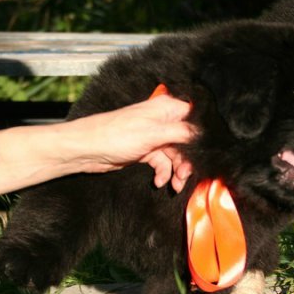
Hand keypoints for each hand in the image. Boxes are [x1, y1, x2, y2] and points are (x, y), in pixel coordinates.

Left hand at [69, 95, 194, 191]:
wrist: (87, 150)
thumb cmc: (114, 135)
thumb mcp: (154, 133)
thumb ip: (182, 133)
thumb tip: (203, 134)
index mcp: (165, 109)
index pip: (194, 118)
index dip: (201, 136)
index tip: (205, 153)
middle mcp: (161, 120)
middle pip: (187, 141)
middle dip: (188, 160)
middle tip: (185, 175)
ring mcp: (153, 136)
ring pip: (175, 155)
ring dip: (177, 171)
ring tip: (175, 184)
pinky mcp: (145, 150)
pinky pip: (162, 163)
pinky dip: (163, 173)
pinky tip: (159, 181)